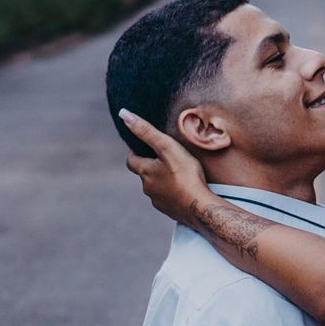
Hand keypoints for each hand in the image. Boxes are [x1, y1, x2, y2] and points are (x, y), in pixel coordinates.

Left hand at [119, 109, 211, 225]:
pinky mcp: (170, 210)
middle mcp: (147, 188)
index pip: (131, 159)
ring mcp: (158, 201)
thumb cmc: (186, 175)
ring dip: (162, 179)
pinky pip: (167, 198)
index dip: (135, 151)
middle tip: (165, 157)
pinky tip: (183, 189)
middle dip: (151, 165)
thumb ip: (147, 131)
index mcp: (145, 172)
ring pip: (156, 186)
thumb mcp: (167, 147)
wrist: (200, 207)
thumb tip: (125, 115)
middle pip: (144, 173)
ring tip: (177, 172)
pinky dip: (172, 192)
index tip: (144, 146)